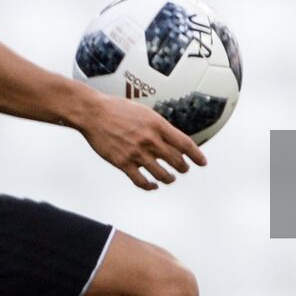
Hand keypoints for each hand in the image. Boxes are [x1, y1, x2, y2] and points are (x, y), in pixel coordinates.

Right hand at [77, 93, 206, 190]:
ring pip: (162, 174)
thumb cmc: (116, 109)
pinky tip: (152, 185)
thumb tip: (170, 136)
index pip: (184, 143)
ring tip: (170, 178)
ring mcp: (136, 153)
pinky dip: (150, 186)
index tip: (202, 162)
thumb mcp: (144, 111)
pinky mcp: (123, 163)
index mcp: (157, 124)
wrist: (93, 113)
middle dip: (183, 167)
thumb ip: (158, 125)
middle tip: (184, 168)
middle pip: (176, 161)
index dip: (196, 155)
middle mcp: (149, 140)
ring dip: (169, 178)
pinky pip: (141, 181)